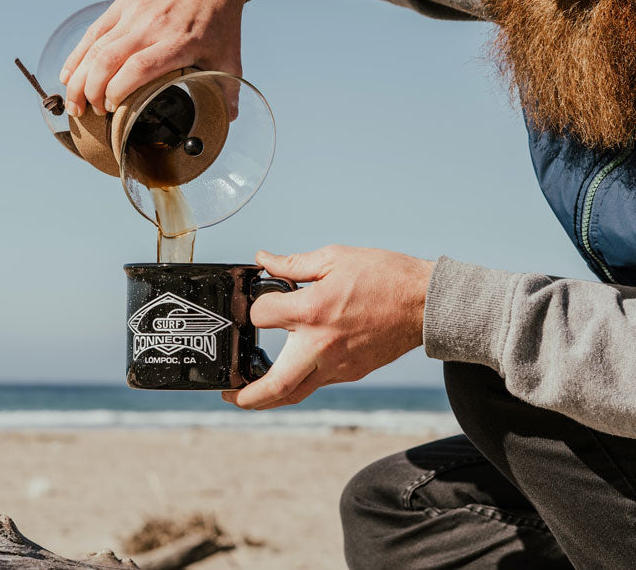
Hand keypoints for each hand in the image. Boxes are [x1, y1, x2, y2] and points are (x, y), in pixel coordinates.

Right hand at [59, 0, 254, 116]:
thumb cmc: (221, 18)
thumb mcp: (230, 56)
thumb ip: (229, 89)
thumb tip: (230, 119)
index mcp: (178, 43)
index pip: (138, 69)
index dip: (118, 91)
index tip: (111, 109)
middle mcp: (151, 27)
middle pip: (108, 61)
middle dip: (90, 92)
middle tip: (88, 114)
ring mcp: (134, 12)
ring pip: (95, 48)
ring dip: (78, 78)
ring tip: (73, 103)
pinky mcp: (124, 2)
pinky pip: (94, 32)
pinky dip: (77, 55)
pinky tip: (68, 74)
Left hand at [222, 246, 434, 409]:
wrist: (428, 304)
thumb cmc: (385, 277)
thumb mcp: (334, 258)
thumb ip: (293, 264)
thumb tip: (264, 259)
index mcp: (313, 312)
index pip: (262, 317)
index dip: (255, 308)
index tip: (259, 302)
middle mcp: (321, 346)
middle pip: (274, 386)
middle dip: (246, 396)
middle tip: (228, 393)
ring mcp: (337, 365)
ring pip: (295, 393)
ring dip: (268, 398)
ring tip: (249, 394)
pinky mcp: (351, 372)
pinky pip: (316, 383)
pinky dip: (298, 382)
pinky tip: (289, 371)